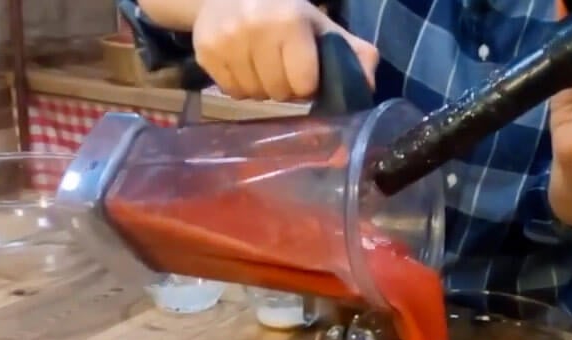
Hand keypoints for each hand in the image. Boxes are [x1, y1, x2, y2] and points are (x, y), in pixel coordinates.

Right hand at [193, 0, 378, 100]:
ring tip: (263, 66)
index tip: (305, 73)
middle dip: (285, 88)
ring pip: (254, 95)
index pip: (303, 83)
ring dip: (262, 88)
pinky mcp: (204, 51)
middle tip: (282, 69)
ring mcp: (226, 40)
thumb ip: (352, 52)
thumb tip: (367, 86)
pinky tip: (244, 65)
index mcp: (290, 21)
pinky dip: (240, 86)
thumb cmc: (284, 11)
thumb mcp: (320, 25)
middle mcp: (255, 28)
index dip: (307, 85)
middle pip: (279, 93)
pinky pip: (231, 92)